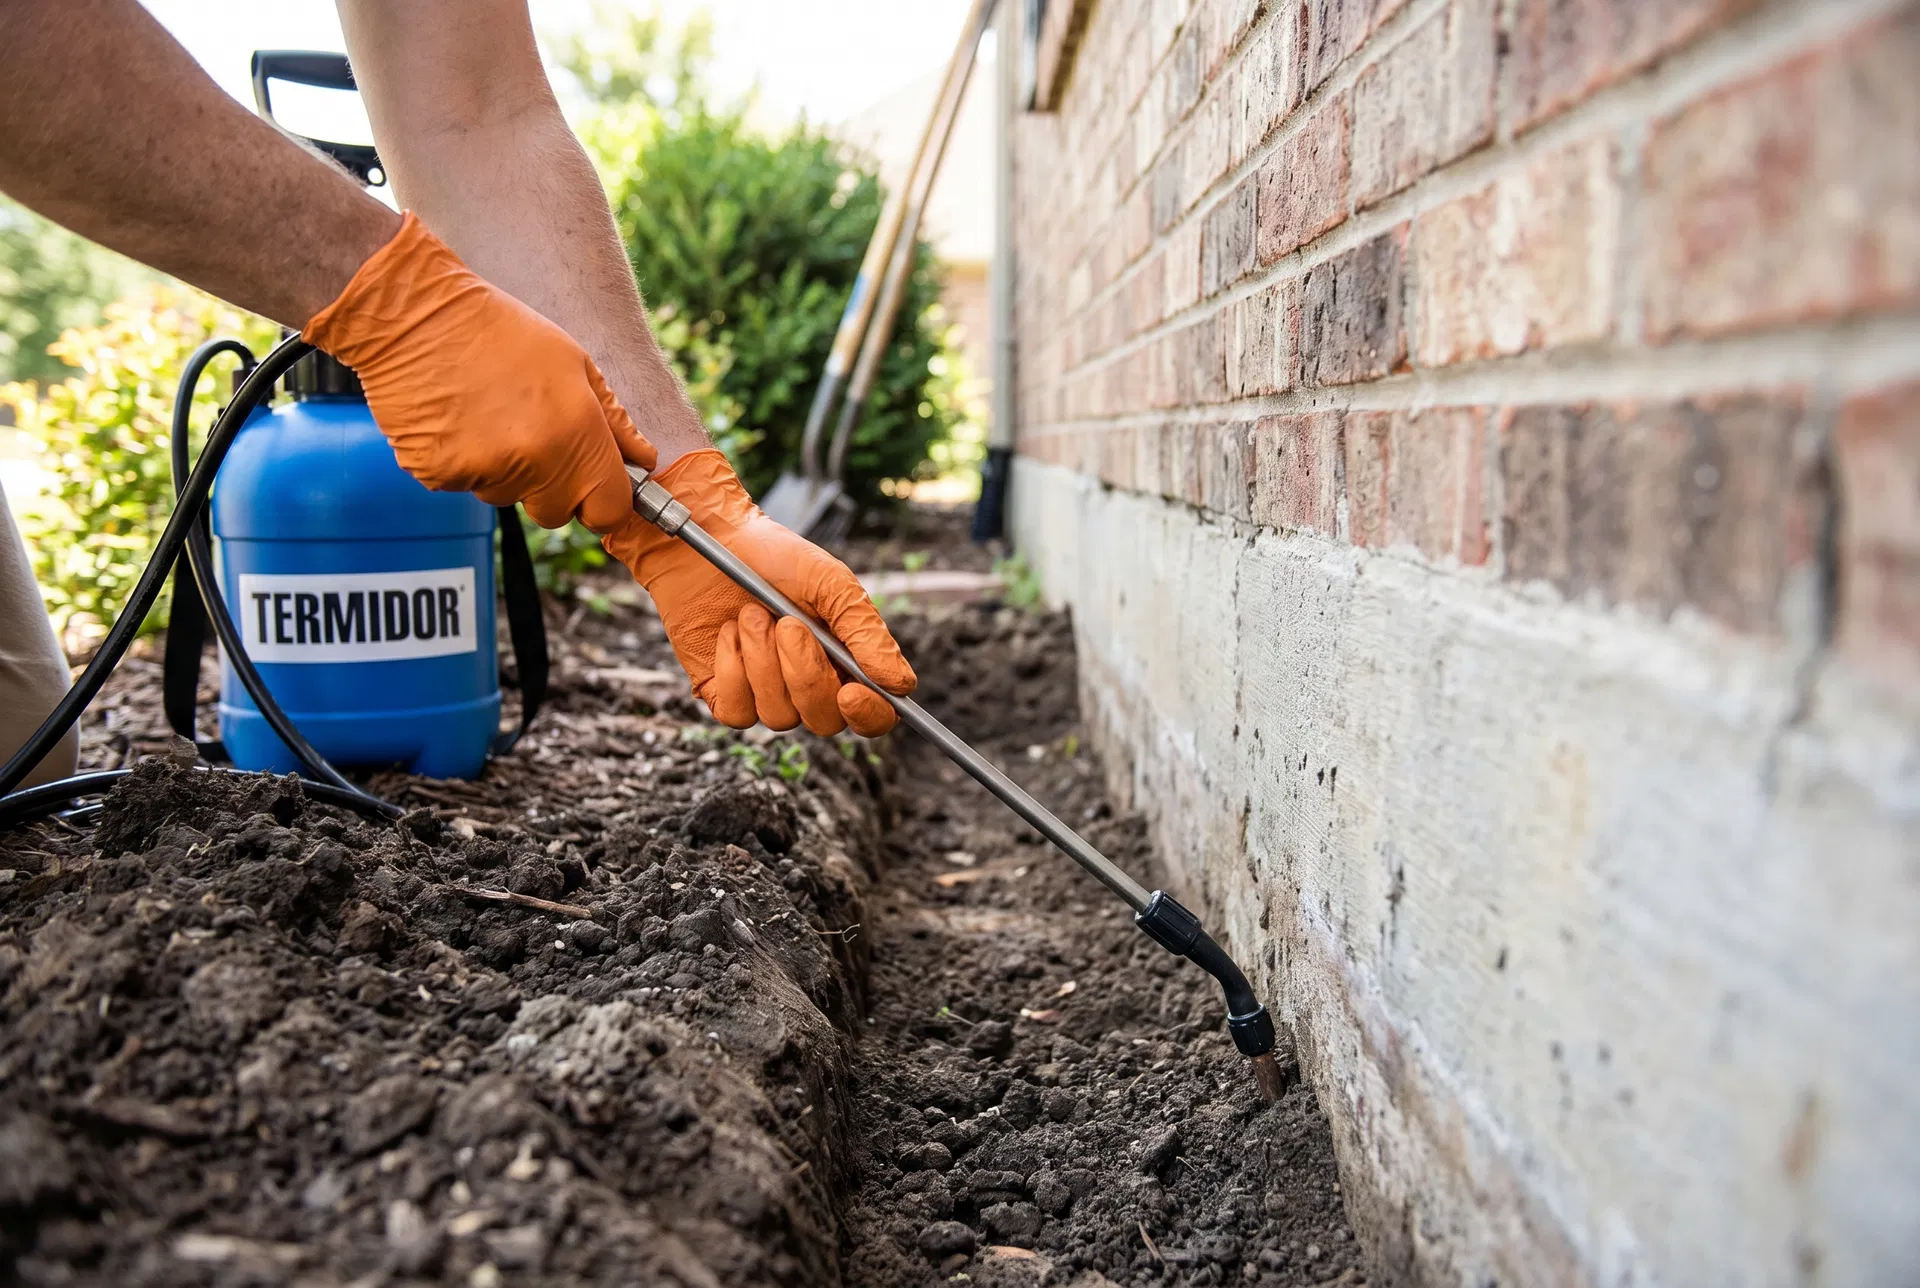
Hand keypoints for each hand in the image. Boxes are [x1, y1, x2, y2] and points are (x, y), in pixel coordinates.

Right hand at [302, 212, 653, 530]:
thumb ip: (613, 420)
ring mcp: (481, 472)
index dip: (605, 500)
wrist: (413, 312)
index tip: (597, 485)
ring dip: (504, 470)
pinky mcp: (435, 474)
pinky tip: (454, 417)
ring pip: (507, 496)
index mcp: (575, 434)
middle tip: (532, 434)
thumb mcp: (573, 362)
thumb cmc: (498, 330)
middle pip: (557, 512)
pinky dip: (461, 461)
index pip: (609, 509)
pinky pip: (462, 486)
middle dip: (553, 487)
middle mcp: (532, 462)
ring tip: (486, 412)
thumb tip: (644, 460)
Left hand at [603, 450, 916, 735]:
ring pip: (779, 716)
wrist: (712, 541)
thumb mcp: (830, 583)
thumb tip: (901, 684)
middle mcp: (811, 684)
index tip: (851, 693)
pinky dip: (732, 668)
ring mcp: (768, 693)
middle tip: (787, 623)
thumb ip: (865, 632)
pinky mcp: (726, 694)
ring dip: (763, 661)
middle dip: (805, 673)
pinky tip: (729, 632)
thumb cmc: (776, 558)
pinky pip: (737, 712)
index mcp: (848, 661)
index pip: (875, 714)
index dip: (869, 715)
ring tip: (751, 614)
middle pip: (825, 720)